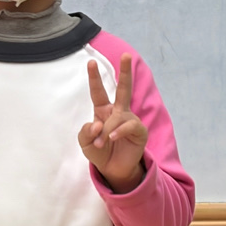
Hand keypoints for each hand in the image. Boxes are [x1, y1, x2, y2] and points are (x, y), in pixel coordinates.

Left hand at [78, 54, 148, 192]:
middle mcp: (118, 112)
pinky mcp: (139, 131)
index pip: (98, 91)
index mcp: (103, 111)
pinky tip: (113, 137)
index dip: (94, 77)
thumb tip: (97, 123)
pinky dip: (119, 131)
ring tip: (101, 142)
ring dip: (108, 129)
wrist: (113, 170)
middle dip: (125, 72)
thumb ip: (86, 132)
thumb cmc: (99, 152)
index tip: (91, 62)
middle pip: (123, 89)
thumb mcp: (85, 143)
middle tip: (126, 55)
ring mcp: (130, 120)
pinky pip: (129, 125)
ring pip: (119, 115)